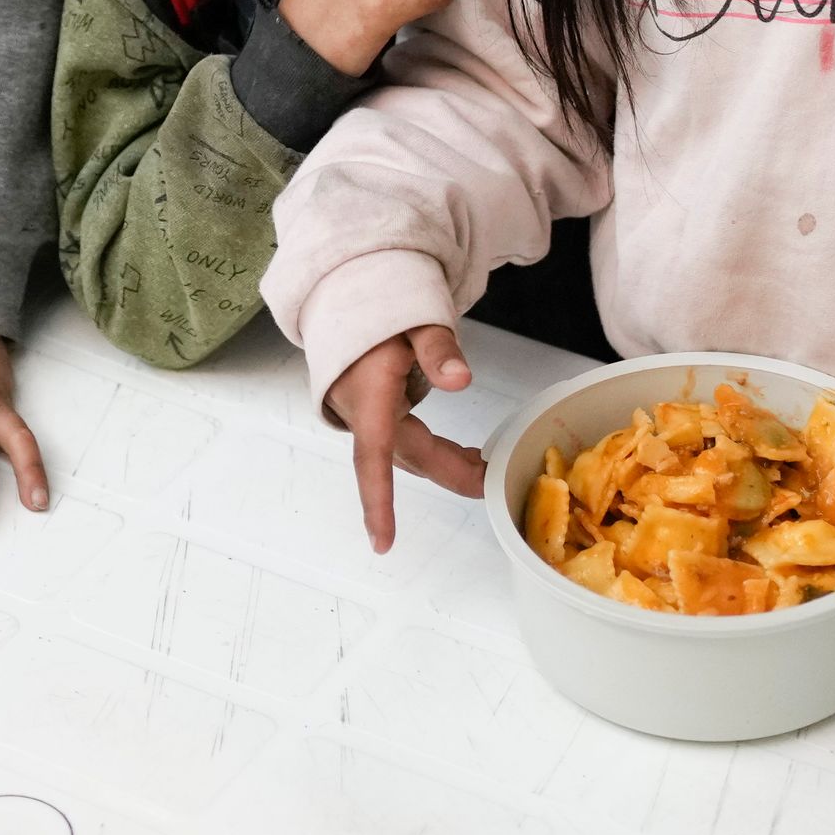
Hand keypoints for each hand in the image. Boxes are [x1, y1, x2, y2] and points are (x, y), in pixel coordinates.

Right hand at [328, 323, 485, 552]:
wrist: (342, 292)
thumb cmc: (377, 303)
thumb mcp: (413, 317)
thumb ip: (436, 347)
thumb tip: (461, 381)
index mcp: (368, 396)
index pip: (374, 456)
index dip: (379, 502)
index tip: (383, 542)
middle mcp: (361, 413)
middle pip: (407, 456)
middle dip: (450, 471)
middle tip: (492, 479)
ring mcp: (362, 415)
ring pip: (405, 453)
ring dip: (444, 464)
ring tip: (483, 467)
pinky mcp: (369, 412)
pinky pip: (400, 443)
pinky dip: (431, 452)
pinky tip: (461, 454)